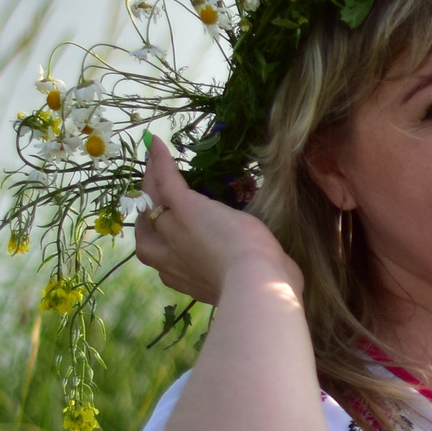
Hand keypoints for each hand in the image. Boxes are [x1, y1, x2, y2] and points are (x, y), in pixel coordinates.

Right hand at [132, 133, 302, 305]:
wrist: (255, 281)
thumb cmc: (263, 286)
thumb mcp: (254, 281)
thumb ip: (257, 274)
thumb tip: (283, 271)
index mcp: (185, 279)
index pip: (164, 256)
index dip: (166, 241)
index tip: (173, 231)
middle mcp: (169, 260)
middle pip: (148, 230)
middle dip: (148, 215)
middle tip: (156, 198)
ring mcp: (175, 232)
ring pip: (152, 204)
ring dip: (151, 185)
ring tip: (155, 167)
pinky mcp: (186, 209)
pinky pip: (166, 182)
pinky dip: (160, 163)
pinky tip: (157, 144)